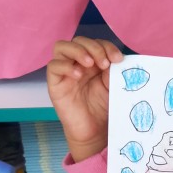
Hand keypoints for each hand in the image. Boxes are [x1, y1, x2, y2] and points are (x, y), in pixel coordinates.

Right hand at [46, 37, 123, 161]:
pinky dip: (65, 65)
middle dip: (94, 48)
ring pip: (61, 47)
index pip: (96, 43)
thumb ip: (113, 71)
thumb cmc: (104, 108)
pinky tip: (78, 75)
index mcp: (93, 62)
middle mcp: (78, 63)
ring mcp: (65, 72)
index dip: (107, 46)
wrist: (94, 131)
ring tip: (90, 64)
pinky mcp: (55, 83)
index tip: (118, 59)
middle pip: (79, 41)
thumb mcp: (113, 86)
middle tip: (104, 63)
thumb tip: (116, 58)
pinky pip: (53, 66)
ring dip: (78, 51)